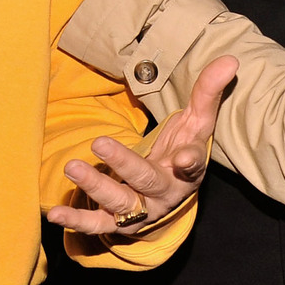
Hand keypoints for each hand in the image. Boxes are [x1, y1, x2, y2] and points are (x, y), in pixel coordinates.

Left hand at [48, 56, 235, 235]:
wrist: (168, 193)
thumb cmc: (182, 150)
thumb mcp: (196, 123)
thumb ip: (208, 92)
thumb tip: (230, 60)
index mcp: (188, 171)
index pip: (192, 165)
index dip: (188, 162)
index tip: (183, 157)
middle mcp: (165, 194)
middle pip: (146, 181)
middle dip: (124, 164)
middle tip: (99, 143)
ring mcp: (141, 211)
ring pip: (120, 203)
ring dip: (95, 187)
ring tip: (72, 167)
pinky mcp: (118, 223)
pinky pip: (97, 225)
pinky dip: (76, 221)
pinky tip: (54, 214)